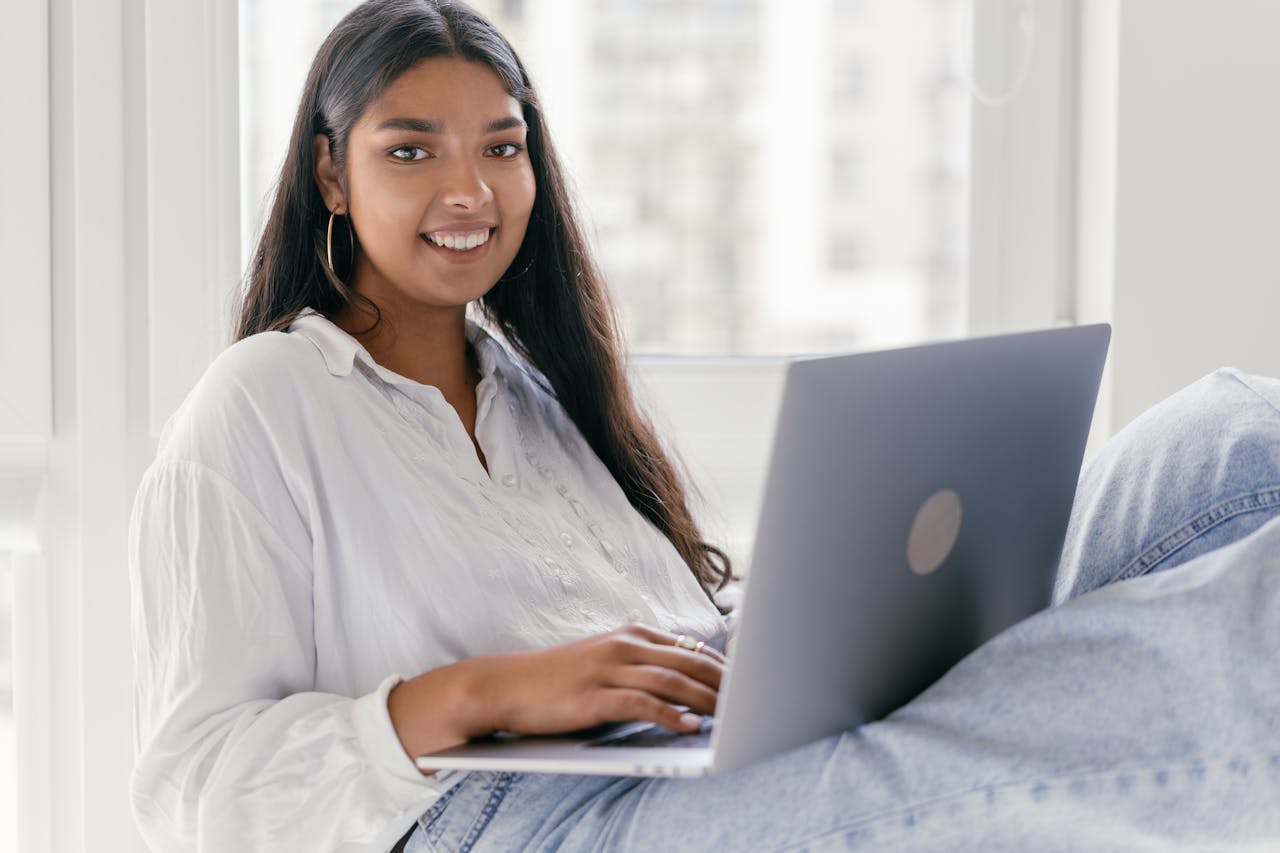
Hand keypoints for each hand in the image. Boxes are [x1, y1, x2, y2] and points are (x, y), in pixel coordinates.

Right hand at [389, 623, 725, 761]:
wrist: (504, 685)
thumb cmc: (556, 680)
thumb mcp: (603, 662)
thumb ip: (640, 665)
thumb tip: (683, 682)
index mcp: (630, 635)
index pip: (689, 649)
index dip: (723, 668)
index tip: (749, 686)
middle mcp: (623, 646)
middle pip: (689, 661)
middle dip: (725, 683)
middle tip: (753, 702)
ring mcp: (608, 669)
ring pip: (671, 680)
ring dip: (706, 699)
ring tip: (733, 716)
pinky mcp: (594, 695)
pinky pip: (642, 703)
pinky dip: (670, 714)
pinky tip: (690, 726)